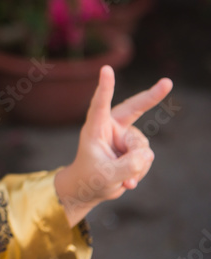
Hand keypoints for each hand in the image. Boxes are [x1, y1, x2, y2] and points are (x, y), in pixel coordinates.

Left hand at [54, 65, 172, 226]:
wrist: (90, 189)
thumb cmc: (90, 178)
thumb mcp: (106, 176)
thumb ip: (127, 165)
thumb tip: (148, 155)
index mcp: (95, 128)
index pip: (100, 105)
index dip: (105, 87)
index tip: (106, 69)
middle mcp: (111, 128)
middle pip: (134, 109)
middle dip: (152, 96)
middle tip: (168, 82)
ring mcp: (124, 137)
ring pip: (142, 147)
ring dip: (136, 166)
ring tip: (120, 176)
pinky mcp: (134, 147)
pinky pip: (145, 158)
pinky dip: (139, 171)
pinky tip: (126, 179)